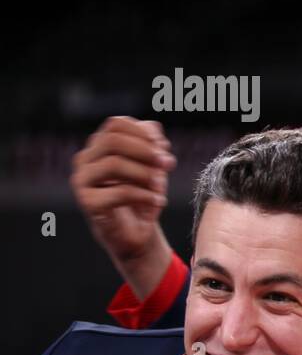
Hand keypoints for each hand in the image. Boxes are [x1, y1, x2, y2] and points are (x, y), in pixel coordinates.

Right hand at [71, 116, 175, 297]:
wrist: (136, 231)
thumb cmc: (143, 193)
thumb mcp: (153, 165)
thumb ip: (153, 144)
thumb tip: (155, 135)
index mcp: (99, 146)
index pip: (115, 124)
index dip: (143, 132)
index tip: (164, 148)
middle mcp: (85, 160)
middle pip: (111, 140)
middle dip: (145, 150)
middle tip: (166, 164)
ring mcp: (82, 181)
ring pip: (113, 164)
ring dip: (145, 174)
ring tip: (160, 186)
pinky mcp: (88, 203)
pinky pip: (120, 192)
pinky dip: (145, 195)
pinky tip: (157, 201)